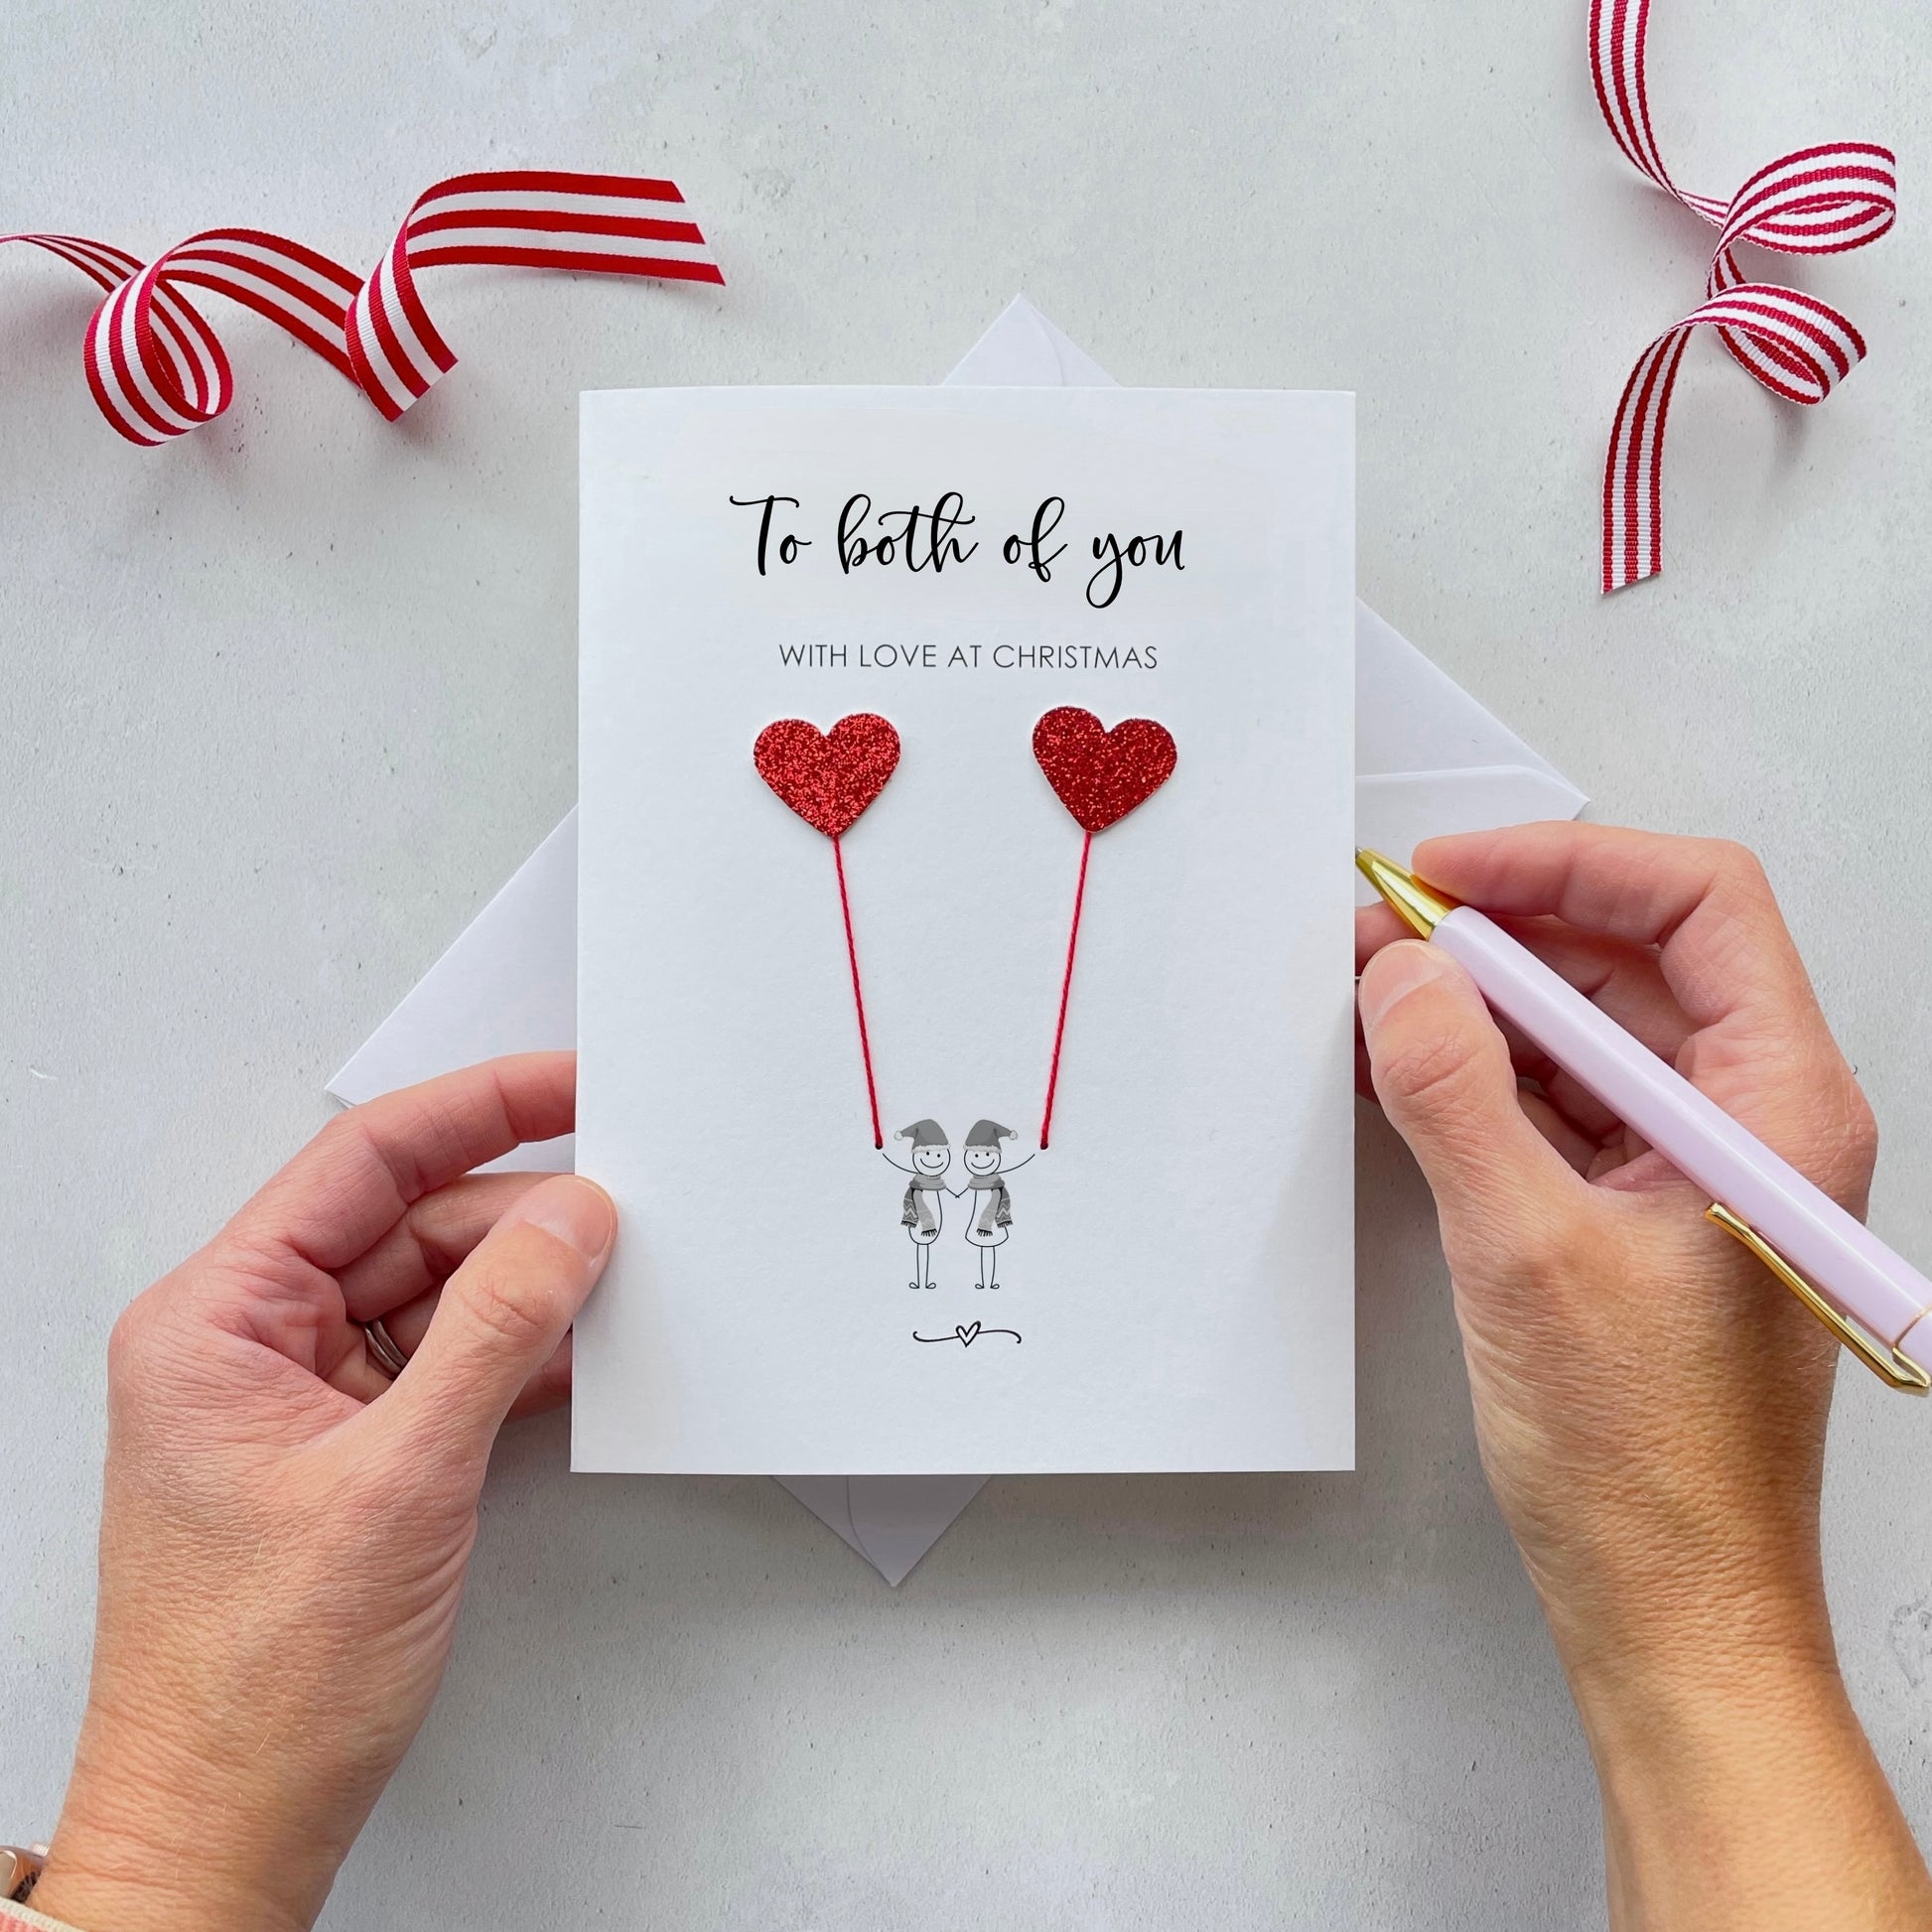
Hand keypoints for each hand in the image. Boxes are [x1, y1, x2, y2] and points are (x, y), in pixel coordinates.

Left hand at [32, 1055, 614, 1931]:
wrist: (228, 1828)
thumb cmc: (259, 1680)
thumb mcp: (400, 1479)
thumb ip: (497, 1329)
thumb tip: (573, 1217)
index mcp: (216, 1318)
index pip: (361, 1164)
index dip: (477, 1110)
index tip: (569, 1084)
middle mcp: (250, 1341)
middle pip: (408, 1224)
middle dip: (520, 1214)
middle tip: (627, 1206)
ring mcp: (300, 1398)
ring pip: (436, 1294)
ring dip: (526, 1289)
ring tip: (618, 1281)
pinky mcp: (349, 1450)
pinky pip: (444, 1363)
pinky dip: (514, 1355)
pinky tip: (582, 1353)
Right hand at [1356, 823, 1930, 1927]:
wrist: (1672, 1612)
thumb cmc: (1650, 1467)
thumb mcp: (1525, 1252)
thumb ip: (1455, 1092)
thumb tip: (1401, 976)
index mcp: (1778, 1107)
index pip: (1696, 906)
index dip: (1565, 863)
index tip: (1448, 875)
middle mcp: (1752, 1122)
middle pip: (1637, 956)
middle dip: (1504, 928)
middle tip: (1386, 930)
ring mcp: (1695, 1169)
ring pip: (1590, 1027)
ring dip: (1483, 1000)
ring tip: (1375, 991)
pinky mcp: (1638, 1214)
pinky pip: (1561, 1100)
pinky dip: (1483, 1072)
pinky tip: (1404, 1069)